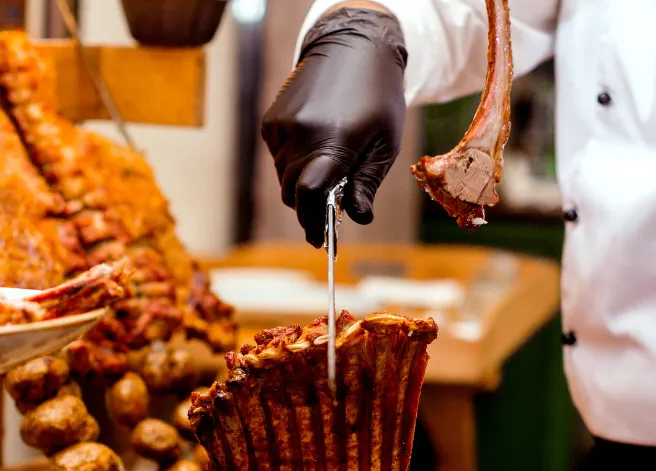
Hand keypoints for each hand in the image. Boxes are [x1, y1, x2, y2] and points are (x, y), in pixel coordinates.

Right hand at [261, 6, 407, 246]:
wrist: (352, 46)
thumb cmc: (378, 95)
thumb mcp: (385, 143)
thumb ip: (366, 183)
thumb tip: (358, 218)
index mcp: (333, 142)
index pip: (309, 195)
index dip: (312, 223)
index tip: (320, 240)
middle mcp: (300, 135)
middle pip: (293, 193)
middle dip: (309, 208)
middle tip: (329, 213)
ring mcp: (281, 128)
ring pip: (284, 178)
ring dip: (302, 184)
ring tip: (328, 170)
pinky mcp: (271, 122)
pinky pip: (278, 158)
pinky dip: (294, 164)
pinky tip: (315, 147)